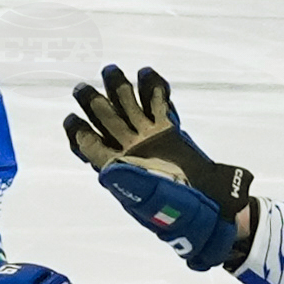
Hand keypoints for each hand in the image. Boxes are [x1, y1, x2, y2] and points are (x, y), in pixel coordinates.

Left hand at [62, 61, 254, 272]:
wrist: (211, 206)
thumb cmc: (179, 211)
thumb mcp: (152, 202)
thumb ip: (130, 184)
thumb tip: (106, 170)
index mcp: (118, 168)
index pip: (90, 146)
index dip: (78, 132)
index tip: (72, 119)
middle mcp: (129, 149)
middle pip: (105, 119)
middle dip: (93, 102)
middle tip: (82, 89)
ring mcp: (148, 137)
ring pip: (128, 106)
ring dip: (119, 88)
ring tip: (113, 72)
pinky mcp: (168, 129)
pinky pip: (157, 103)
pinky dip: (153, 88)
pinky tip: (146, 75)